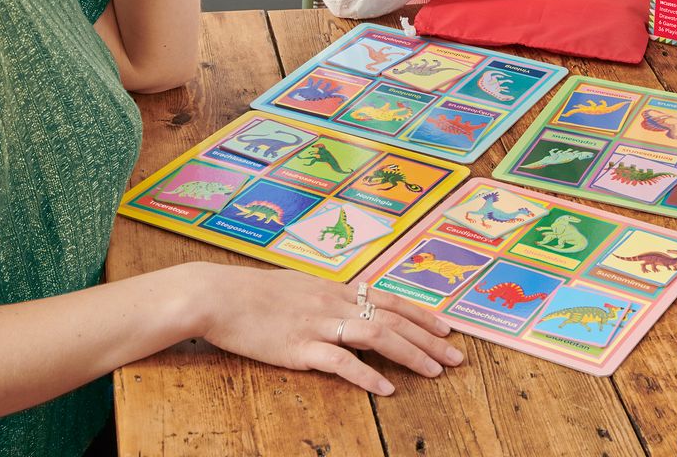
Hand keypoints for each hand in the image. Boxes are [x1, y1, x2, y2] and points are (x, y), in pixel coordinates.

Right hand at [197, 266, 463, 394]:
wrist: (219, 295)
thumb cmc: (255, 293)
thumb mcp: (299, 287)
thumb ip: (326, 297)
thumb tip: (349, 303)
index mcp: (336, 290)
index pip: (390, 299)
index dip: (422, 314)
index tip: (448, 328)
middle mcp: (335, 303)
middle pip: (393, 319)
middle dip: (429, 339)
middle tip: (457, 357)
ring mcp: (319, 325)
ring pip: (377, 336)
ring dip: (410, 354)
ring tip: (435, 372)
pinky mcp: (300, 347)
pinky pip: (341, 362)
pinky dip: (367, 375)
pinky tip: (385, 389)